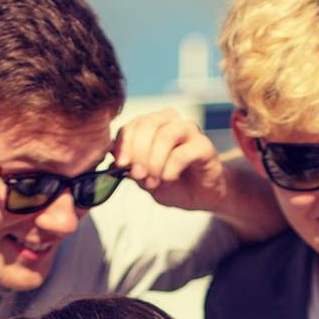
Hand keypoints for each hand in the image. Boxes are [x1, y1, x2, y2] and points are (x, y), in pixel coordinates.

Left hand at [112, 109, 227, 212]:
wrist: (201, 196)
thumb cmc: (173, 184)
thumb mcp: (145, 180)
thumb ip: (132, 170)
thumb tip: (115, 165)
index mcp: (152, 125)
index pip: (132, 125)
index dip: (124, 143)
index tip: (121, 165)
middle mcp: (170, 122)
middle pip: (147, 124)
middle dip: (139, 153)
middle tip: (139, 176)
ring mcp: (188, 131)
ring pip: (165, 135)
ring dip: (155, 162)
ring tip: (153, 181)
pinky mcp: (204, 145)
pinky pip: (181, 153)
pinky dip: (170, 169)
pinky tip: (169, 179)